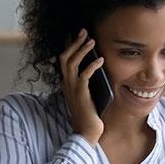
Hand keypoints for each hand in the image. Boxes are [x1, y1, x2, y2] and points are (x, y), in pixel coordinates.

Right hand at [59, 29, 104, 145]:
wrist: (86, 133)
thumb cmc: (89, 115)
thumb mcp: (87, 95)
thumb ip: (88, 83)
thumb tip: (98, 67)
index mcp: (67, 84)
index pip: (64, 60)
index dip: (68, 46)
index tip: (74, 33)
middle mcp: (66, 84)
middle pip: (65, 57)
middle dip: (74, 42)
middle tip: (83, 31)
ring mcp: (72, 89)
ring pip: (72, 63)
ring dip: (82, 50)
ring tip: (92, 40)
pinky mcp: (81, 94)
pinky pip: (84, 75)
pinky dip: (92, 65)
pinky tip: (100, 60)